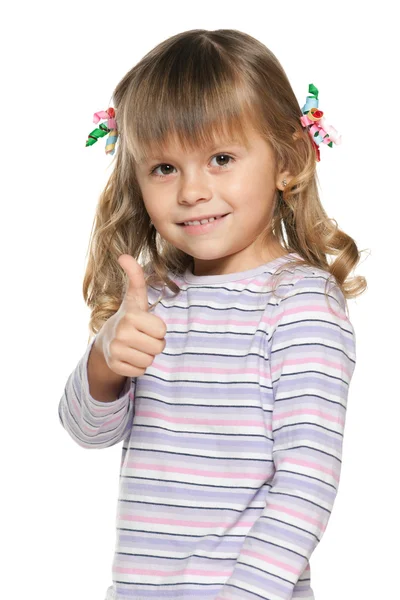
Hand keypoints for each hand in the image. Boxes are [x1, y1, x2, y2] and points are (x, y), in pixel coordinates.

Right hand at [96, 254, 166, 377]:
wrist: (107, 340)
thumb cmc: (129, 317)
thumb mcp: (135, 297)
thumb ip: (135, 277)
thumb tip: (123, 255)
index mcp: (130, 316)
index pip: (162, 331)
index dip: (158, 329)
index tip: (146, 324)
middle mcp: (121, 333)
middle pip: (158, 347)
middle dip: (154, 343)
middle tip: (142, 337)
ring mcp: (116, 351)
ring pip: (150, 360)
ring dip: (146, 355)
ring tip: (136, 346)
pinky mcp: (115, 366)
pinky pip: (140, 371)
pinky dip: (137, 367)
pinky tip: (129, 356)